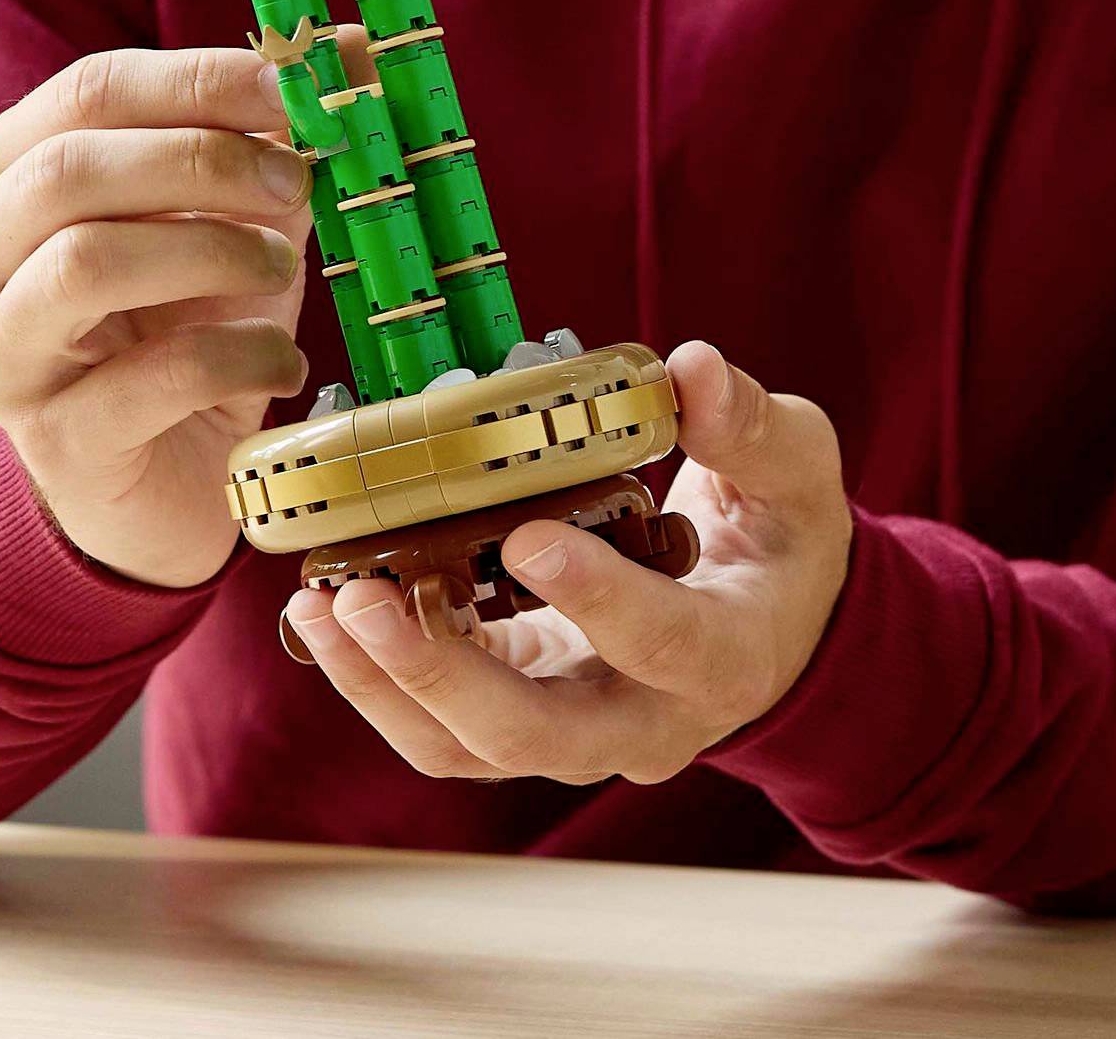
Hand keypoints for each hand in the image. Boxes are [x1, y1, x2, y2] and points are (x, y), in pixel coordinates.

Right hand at [0, 37, 363, 588]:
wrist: (166, 471)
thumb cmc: (191, 317)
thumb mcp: (238, 211)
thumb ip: (280, 130)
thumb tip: (356, 47)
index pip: (88, 92)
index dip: (203, 80)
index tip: (301, 88)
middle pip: (69, 170)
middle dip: (205, 162)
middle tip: (300, 181)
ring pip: (85, 263)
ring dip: (215, 251)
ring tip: (283, 270)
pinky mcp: (56, 444)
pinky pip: (152, 378)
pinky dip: (242, 356)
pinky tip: (283, 364)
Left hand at [285, 340, 851, 782]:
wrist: (776, 619)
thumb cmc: (783, 532)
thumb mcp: (795, 467)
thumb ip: (748, 423)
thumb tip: (691, 368)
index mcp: (729, 655)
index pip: (664, 644)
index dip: (597, 600)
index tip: (528, 540)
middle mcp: (649, 720)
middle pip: (536, 735)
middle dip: (442, 673)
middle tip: (366, 595)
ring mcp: (580, 731)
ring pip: (470, 747)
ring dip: (386, 685)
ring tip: (320, 605)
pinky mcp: (526, 716)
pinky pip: (444, 728)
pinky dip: (381, 680)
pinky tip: (330, 609)